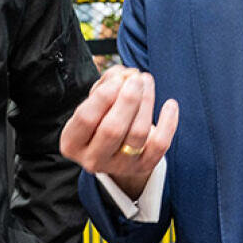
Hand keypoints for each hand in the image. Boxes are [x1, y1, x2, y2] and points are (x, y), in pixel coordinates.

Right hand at [59, 66, 178, 199]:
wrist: (115, 148)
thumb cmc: (101, 117)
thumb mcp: (94, 101)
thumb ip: (105, 84)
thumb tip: (124, 75)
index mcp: (72, 143)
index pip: (85, 119)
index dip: (103, 95)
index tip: (118, 78)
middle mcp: (93, 159)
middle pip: (113, 129)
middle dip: (127, 99)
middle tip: (137, 78)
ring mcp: (119, 167)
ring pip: (137, 134)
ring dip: (146, 102)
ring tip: (147, 81)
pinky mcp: (143, 167)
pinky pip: (160, 145)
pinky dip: (168, 123)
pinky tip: (170, 104)